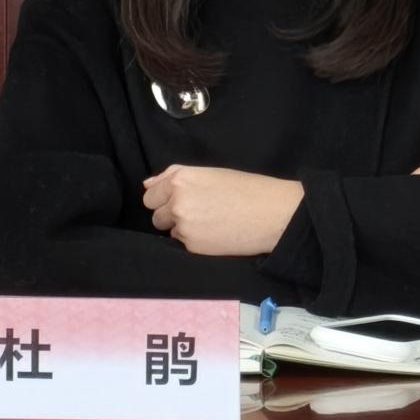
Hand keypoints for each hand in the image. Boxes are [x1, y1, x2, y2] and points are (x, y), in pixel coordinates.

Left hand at [142, 165, 303, 255]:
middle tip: (198, 210)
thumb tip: (147, 184)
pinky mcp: (192, 246)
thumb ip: (174, 176)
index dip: (165, 197)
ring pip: (168, 229)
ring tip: (209, 220)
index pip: (151, 194)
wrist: (273, 214)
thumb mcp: (211, 173)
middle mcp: (177, 202)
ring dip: (181, 226)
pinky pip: (183, 243)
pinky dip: (195, 239)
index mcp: (181, 179)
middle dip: (170, 213)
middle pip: (155, 214)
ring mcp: (183, 225)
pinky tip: (216, 232)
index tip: (183, 198)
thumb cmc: (247, 189)